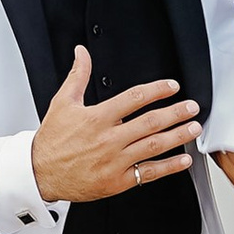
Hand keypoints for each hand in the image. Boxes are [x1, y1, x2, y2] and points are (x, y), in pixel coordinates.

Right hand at [32, 46, 201, 203]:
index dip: (157, 90)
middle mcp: (109, 139)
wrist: (40, 173)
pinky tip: (183, 161)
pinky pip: (148, 173)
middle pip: (150, 122)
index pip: (134, 98)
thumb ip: (78, 75)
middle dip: (176, 113)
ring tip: (193, 128)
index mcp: (97, 118)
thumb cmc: (52, 141)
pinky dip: (169, 167)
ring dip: (177, 136)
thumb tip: (82, 52)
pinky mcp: (117, 181)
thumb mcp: (63, 103)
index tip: (172, 86)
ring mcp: (115, 161)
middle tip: (192, 107)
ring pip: (153, 146)